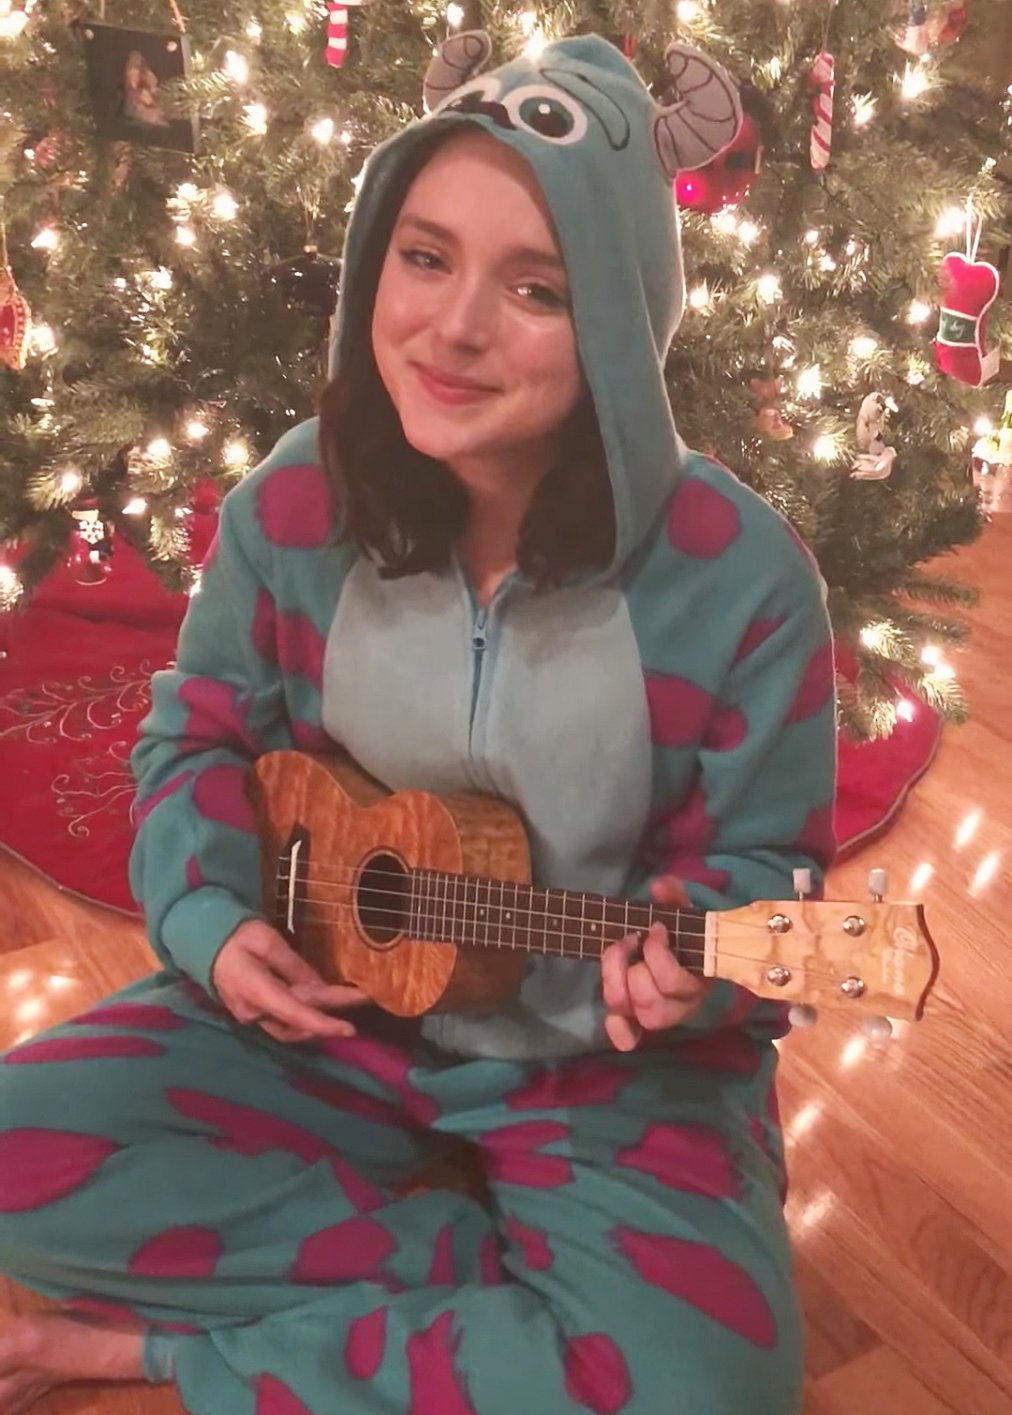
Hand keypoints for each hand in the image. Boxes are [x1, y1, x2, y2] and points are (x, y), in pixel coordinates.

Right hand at [212, 919, 369, 1043]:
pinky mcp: (254, 1013)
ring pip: (290, 1026)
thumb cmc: (236, 935)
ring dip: (319, 1017)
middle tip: (363, 998)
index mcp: (254, 990)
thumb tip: (319, 987)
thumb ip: (294, 966)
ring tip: (348, 999)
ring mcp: (250, 1015)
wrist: (204, 941)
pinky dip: (304, 1014)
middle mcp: (252, 1011)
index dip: (321, 1024)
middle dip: (330, 1013)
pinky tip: (324, 1002)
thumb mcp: (268, 940)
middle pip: (297, 1022)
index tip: (348, 1029)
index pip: (292, 1014)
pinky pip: (283, 1019)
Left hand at [601, 875, 712, 1051]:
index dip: (656, 955)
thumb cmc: (682, 933)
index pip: (672, 982)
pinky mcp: (641, 1023)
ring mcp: (661, 1016)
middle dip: (630, 968)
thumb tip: (660, 886)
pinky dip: (619, 1030)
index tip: (654, 930)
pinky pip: (629, 1039)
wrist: (683, 950)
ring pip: (636, 1015)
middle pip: (648, 1002)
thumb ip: (673, 895)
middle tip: (630, 941)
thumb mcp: (681, 911)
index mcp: (697, 980)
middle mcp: (682, 1006)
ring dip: (617, 984)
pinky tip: (613, 1016)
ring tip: (619, 956)